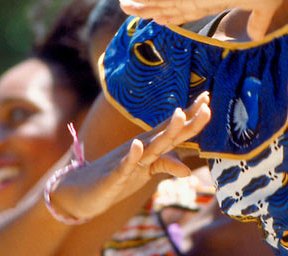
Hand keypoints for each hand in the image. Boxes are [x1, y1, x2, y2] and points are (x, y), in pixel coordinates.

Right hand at [50, 93, 210, 219]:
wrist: (79, 190)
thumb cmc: (118, 177)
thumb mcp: (145, 172)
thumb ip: (166, 165)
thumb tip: (189, 171)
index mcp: (151, 146)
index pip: (176, 129)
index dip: (192, 115)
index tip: (208, 97)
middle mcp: (141, 148)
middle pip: (169, 132)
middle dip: (187, 118)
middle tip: (206, 102)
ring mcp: (128, 160)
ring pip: (151, 145)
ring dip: (166, 130)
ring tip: (179, 114)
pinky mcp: (114, 176)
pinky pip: (124, 165)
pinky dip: (131, 156)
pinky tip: (137, 145)